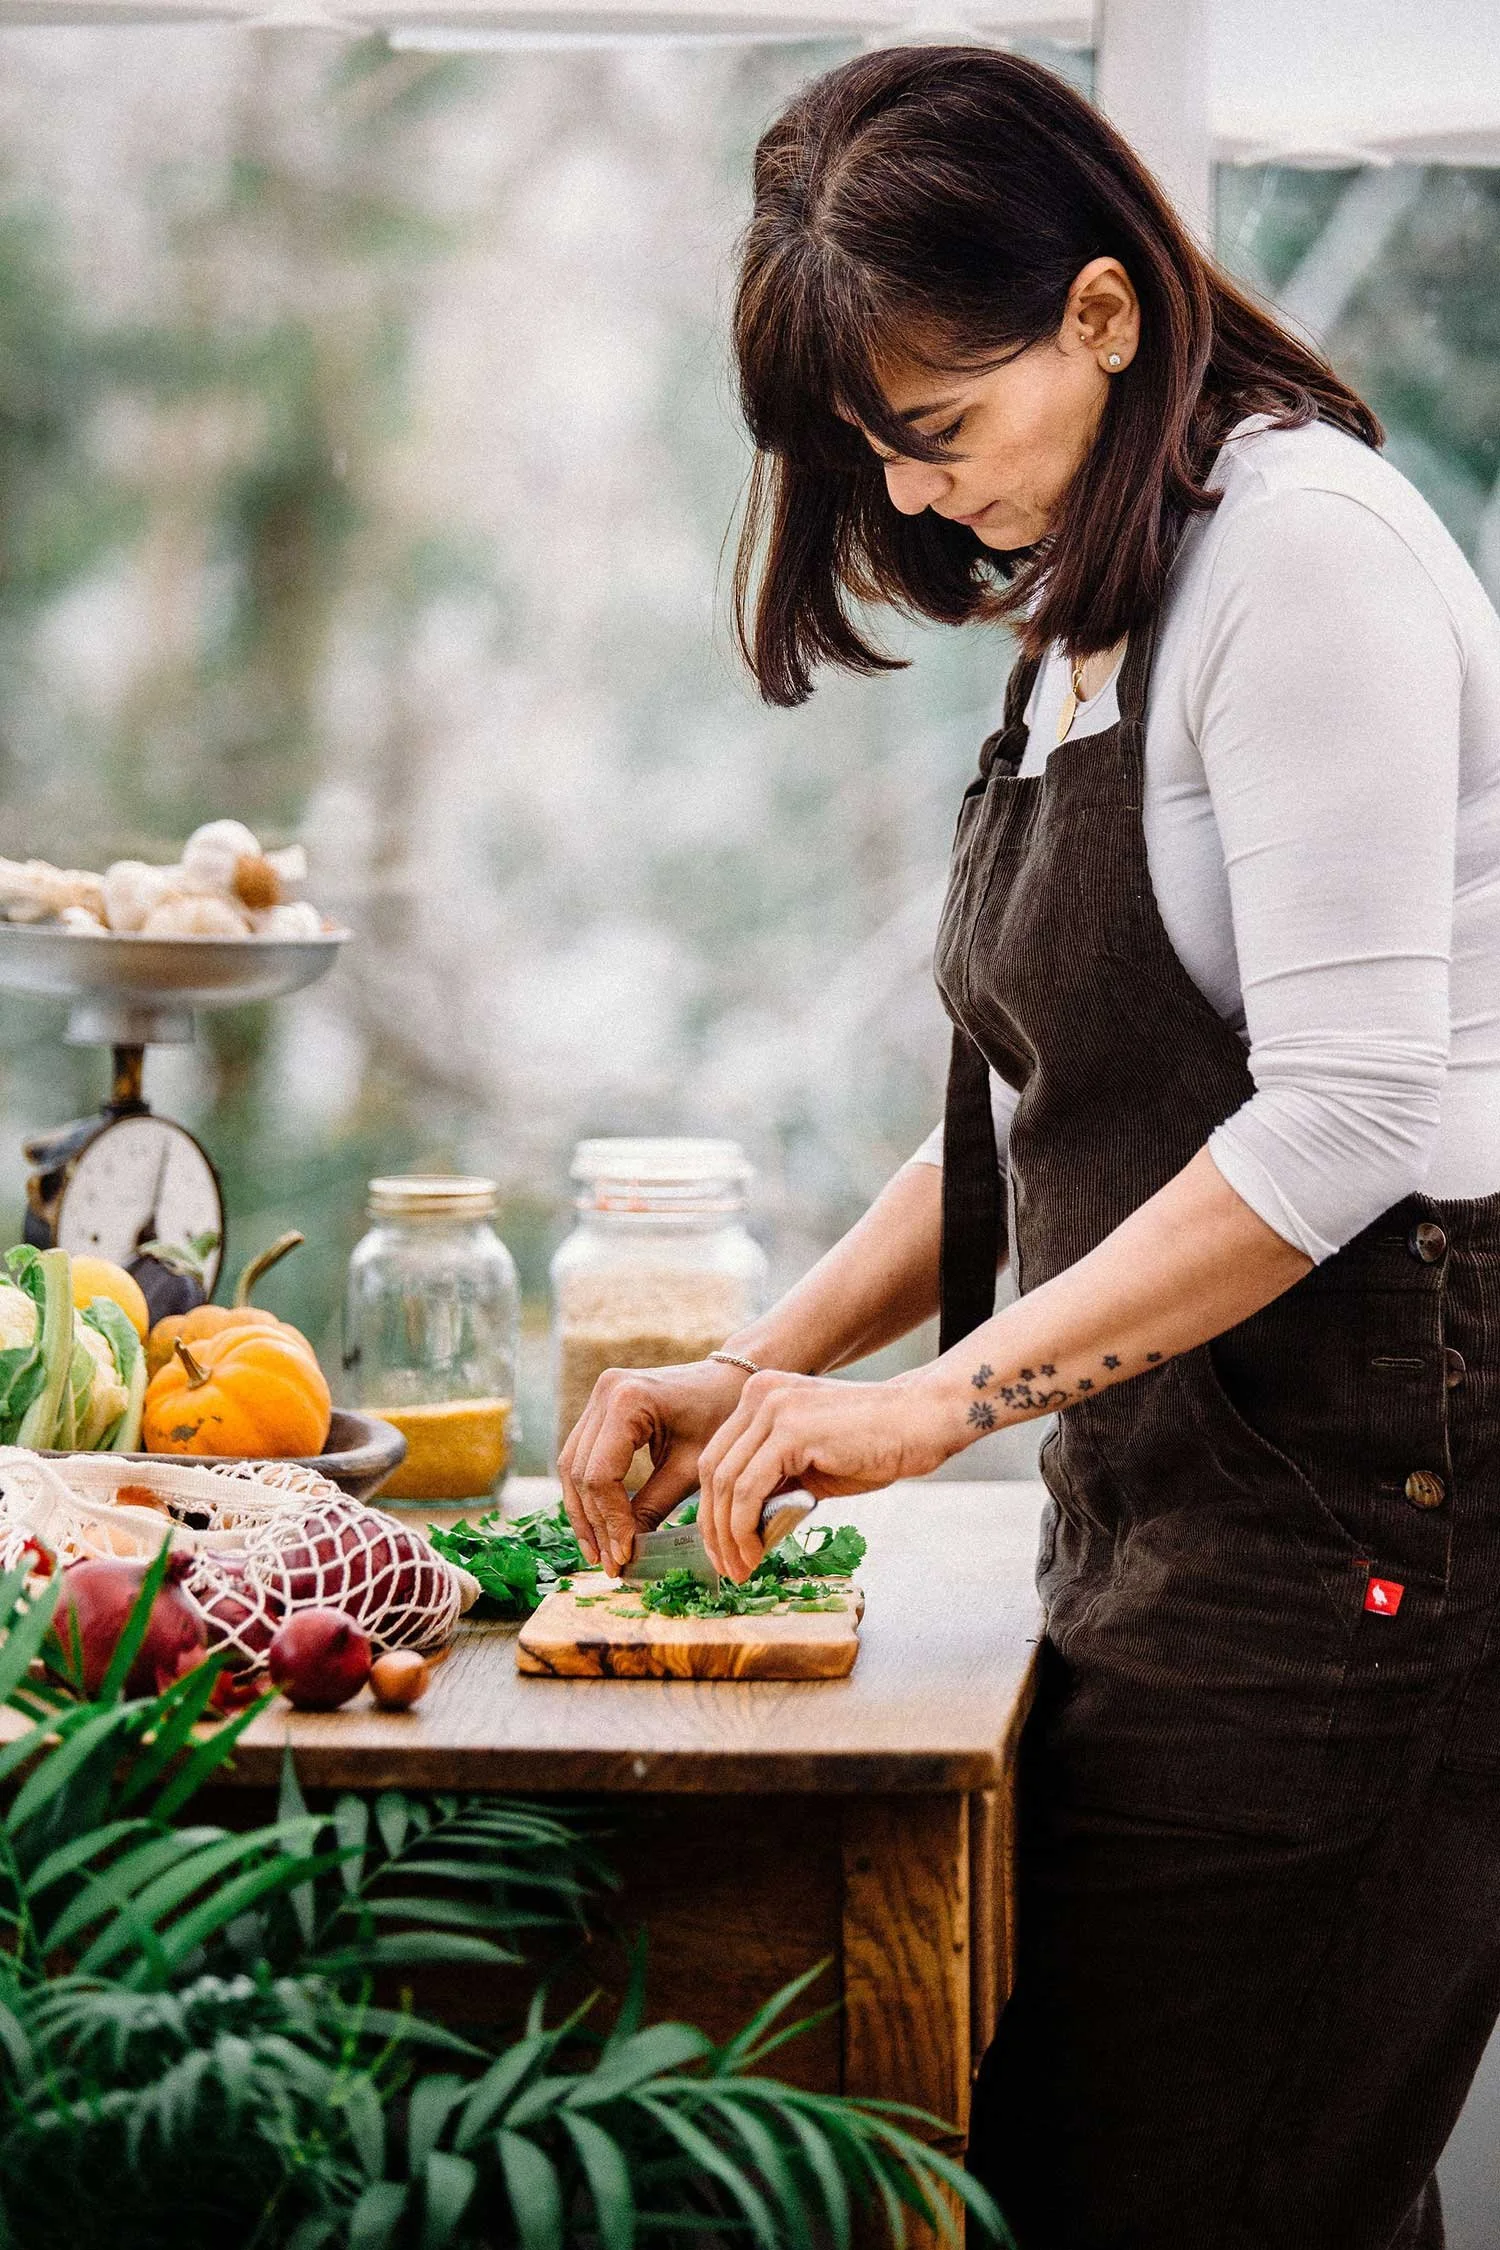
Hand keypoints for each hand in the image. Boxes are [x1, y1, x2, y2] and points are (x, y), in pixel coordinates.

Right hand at [558, 1357, 749, 1576]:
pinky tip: (600, 1526)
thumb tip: (627, 1554)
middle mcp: (604, 1392)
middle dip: (594, 1523)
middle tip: (609, 1565)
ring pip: (571, 1466)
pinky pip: (580, 1456)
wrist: (729, 1380)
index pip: (601, 1475)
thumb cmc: (720, 1418)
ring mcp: (597, 1397)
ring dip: (584, 1513)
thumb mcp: (691, 1467)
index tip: (625, 1555)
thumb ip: (655, 1507)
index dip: (610, 1520)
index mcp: (628, 1400)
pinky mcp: (598, 1407)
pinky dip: (588, 1493)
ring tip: (599, 1553)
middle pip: (579, 1472)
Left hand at [697, 1369, 952, 1581]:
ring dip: (727, 1534)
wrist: (922, 1421)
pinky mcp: (790, 1430)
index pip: (718, 1458)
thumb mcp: (811, 1465)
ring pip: (727, 1482)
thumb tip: (743, 1527)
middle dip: (713, 1526)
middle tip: (727, 1566)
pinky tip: (755, 1552)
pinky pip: (750, 1488)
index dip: (713, 1508)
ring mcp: (773, 1408)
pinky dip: (745, 1527)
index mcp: (761, 1398)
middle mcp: (759, 1395)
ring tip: (742, 1568)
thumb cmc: (875, 1446)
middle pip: (713, 1470)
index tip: (723, 1548)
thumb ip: (776, 1482)